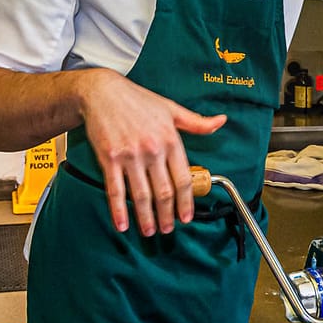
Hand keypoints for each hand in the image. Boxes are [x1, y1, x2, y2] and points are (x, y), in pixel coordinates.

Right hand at [79, 70, 226, 235]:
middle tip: (168, 230)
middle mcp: (152, 150)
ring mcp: (130, 155)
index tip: (186, 217)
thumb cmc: (138, 100)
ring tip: (150, 231)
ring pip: (141, 194)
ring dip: (146, 217)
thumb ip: (197, 122)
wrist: (102, 92)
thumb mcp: (172, 109)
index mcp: (170, 140)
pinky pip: (115, 189)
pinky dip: (119, 210)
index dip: (186, 202)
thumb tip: (221, 121)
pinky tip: (122, 224)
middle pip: (164, 191)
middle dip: (167, 215)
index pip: (183, 179)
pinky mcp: (109, 158)